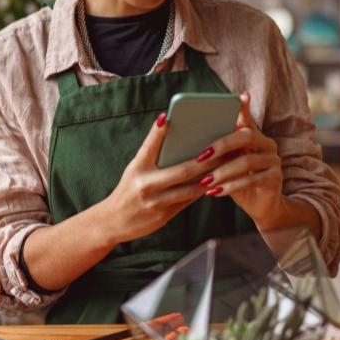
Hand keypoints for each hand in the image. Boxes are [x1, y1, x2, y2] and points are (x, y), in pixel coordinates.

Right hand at [97, 112, 214, 244]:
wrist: (113, 221)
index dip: (157, 132)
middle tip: (222, 150)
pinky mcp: (163, 216)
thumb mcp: (135, 169)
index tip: (167, 118)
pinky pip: (187, 202)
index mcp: (137, 168)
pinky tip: (214, 183)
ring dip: (209, 178)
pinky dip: (201, 192)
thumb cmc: (128, 189)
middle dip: (205, 161)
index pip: (148, 146)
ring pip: (189, 189)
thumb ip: (152, 155)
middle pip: (181, 171)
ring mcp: (155, 202)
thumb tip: (172, 132)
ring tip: (225, 167)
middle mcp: (145, 185)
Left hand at [196, 92, 286, 225]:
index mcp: (256, 137)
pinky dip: (231, 186)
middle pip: (247, 136)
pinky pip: (251, 180)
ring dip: (222, 171)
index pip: (247, 119)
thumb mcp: (229, 164)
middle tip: (201, 155)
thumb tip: (193, 141)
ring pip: (247, 161)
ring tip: (204, 181)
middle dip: (222, 145)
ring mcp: (274, 162)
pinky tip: (214, 192)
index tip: (239, 97)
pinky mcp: (275, 180)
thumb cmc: (240, 182)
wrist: (262, 207)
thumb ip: (220, 151)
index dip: (243, 109)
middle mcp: (268, 145)